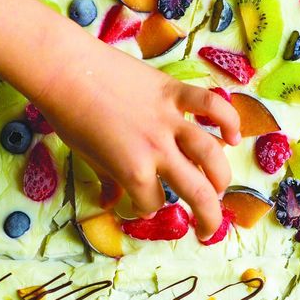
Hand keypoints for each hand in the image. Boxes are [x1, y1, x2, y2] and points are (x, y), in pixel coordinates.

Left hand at [34, 38, 240, 239]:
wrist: (66, 69)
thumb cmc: (70, 116)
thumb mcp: (87, 158)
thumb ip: (109, 179)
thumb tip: (113, 201)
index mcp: (132, 171)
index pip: (153, 201)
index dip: (147, 206)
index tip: (141, 203)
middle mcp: (157, 150)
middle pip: (197, 192)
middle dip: (208, 218)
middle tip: (207, 230)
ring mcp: (169, 120)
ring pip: (211, 154)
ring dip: (221, 177)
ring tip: (220, 189)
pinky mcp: (173, 92)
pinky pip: (210, 105)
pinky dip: (228, 119)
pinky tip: (233, 136)